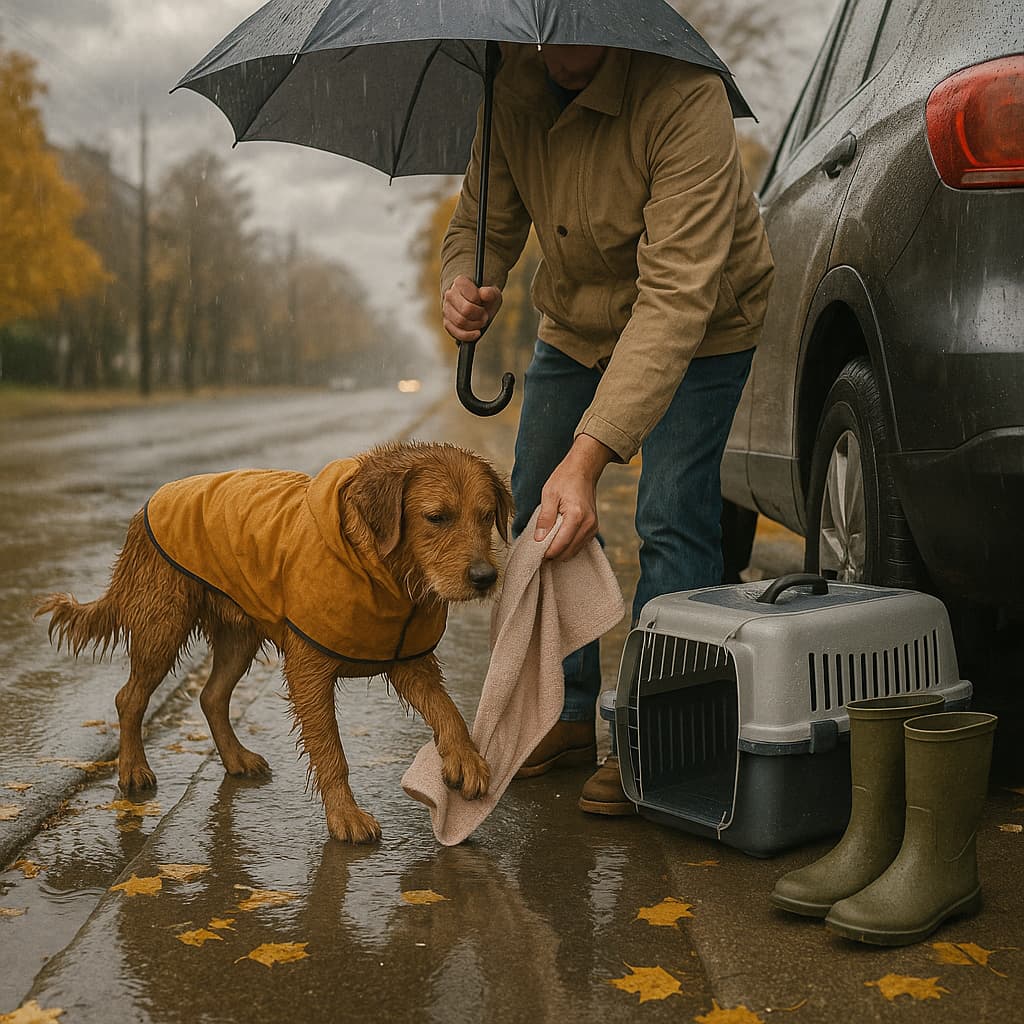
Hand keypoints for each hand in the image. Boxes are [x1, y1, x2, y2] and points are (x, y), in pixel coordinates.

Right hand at [442, 275, 502, 342]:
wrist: (478, 306)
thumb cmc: (486, 299)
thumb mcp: (493, 294)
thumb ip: (490, 292)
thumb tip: (483, 294)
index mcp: (460, 282)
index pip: (472, 297)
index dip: (481, 303)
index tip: (483, 303)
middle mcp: (450, 294)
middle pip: (466, 310)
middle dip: (479, 316)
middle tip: (485, 316)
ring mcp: (446, 309)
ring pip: (460, 322)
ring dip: (475, 325)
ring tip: (481, 322)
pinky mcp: (447, 323)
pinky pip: (456, 333)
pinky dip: (468, 335)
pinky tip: (476, 333)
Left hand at [535, 435, 614, 559]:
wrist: (583, 471)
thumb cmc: (565, 479)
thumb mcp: (549, 495)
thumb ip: (545, 519)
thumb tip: (539, 539)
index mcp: (577, 516)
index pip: (561, 544)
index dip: (548, 553)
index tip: (536, 554)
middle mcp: (588, 524)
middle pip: (568, 551)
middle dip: (553, 554)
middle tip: (538, 550)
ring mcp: (593, 527)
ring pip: (574, 551)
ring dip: (561, 552)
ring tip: (546, 544)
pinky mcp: (593, 528)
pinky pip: (579, 545)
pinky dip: (568, 546)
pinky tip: (557, 540)